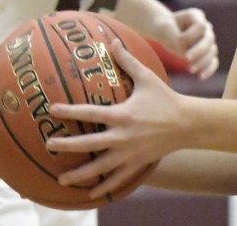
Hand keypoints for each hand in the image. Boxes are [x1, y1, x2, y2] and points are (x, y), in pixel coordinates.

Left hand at [48, 46, 186, 197]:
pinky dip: (103, 187)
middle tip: (49, 144)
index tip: (51, 109)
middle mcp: (122, 136)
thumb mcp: (147, 78)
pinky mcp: (136, 164)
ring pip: (99, 167)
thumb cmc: (165, 98)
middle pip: (88, 144)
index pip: (90, 113)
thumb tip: (113, 42)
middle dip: (66, 145)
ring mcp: (129, 153)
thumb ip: (128, 61)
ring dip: (79, 174)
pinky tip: (90, 194)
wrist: (187, 123)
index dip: (69, 111)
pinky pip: (117, 179)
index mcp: (122, 114)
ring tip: (61, 179)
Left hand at [171, 7, 218, 79]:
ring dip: (203, 62)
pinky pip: (213, 62)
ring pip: (212, 51)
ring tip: (190, 70)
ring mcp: (207, 40)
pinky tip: (202, 77)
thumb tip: (184, 50)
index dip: (192, 35)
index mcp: (196, 16)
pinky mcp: (206, 53)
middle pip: (210, 39)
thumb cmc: (164, 27)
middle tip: (187, 58)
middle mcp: (205, 28)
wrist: (165, 30)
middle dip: (199, 50)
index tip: (178, 41)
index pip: (201, 26)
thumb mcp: (165, 28)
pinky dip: (209, 70)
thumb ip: (174, 36)